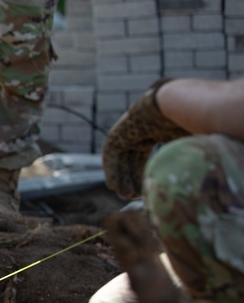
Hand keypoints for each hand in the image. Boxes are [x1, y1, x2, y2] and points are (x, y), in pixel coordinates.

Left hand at [101, 79, 189, 198]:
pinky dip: (111, 168)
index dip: (143, 174)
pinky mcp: (118, 132)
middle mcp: (139, 131)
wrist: (177, 106)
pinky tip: (112, 184)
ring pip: (120, 158)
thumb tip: (191, 179)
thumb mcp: (187, 145)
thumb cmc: (190, 124)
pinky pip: (111, 153)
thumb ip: (184, 159)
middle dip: (130, 178)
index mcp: (155, 131)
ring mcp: (128, 130)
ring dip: (120, 176)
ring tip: (123, 194)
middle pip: (131, 159)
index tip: (144, 191)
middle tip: (131, 196)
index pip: (144, 157)